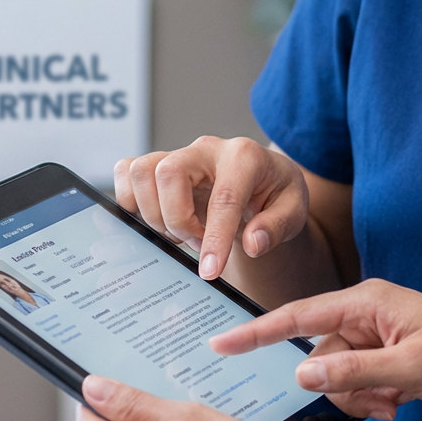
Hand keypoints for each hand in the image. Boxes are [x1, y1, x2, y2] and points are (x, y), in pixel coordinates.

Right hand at [114, 137, 308, 281]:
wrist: (266, 179)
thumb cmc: (277, 193)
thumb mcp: (294, 211)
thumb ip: (276, 226)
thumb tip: (252, 243)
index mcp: (245, 156)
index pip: (223, 197)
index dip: (215, 237)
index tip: (210, 271)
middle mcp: (207, 149)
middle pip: (168, 173)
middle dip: (177, 219)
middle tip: (198, 244)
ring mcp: (180, 154)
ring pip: (141, 170)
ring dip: (153, 213)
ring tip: (181, 234)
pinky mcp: (161, 164)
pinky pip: (127, 171)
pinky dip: (130, 201)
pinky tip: (157, 221)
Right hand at [211, 279, 421, 420]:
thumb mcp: (412, 367)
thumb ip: (354, 371)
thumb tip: (303, 372)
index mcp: (368, 301)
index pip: (299, 314)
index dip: (258, 331)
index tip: (221, 341)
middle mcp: (367, 315)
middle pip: (321, 355)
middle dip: (342, 385)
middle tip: (382, 399)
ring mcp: (377, 339)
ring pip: (338, 375)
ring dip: (361, 397)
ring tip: (397, 400)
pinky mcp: (387, 359)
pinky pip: (358, 384)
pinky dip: (373, 400)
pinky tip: (401, 402)